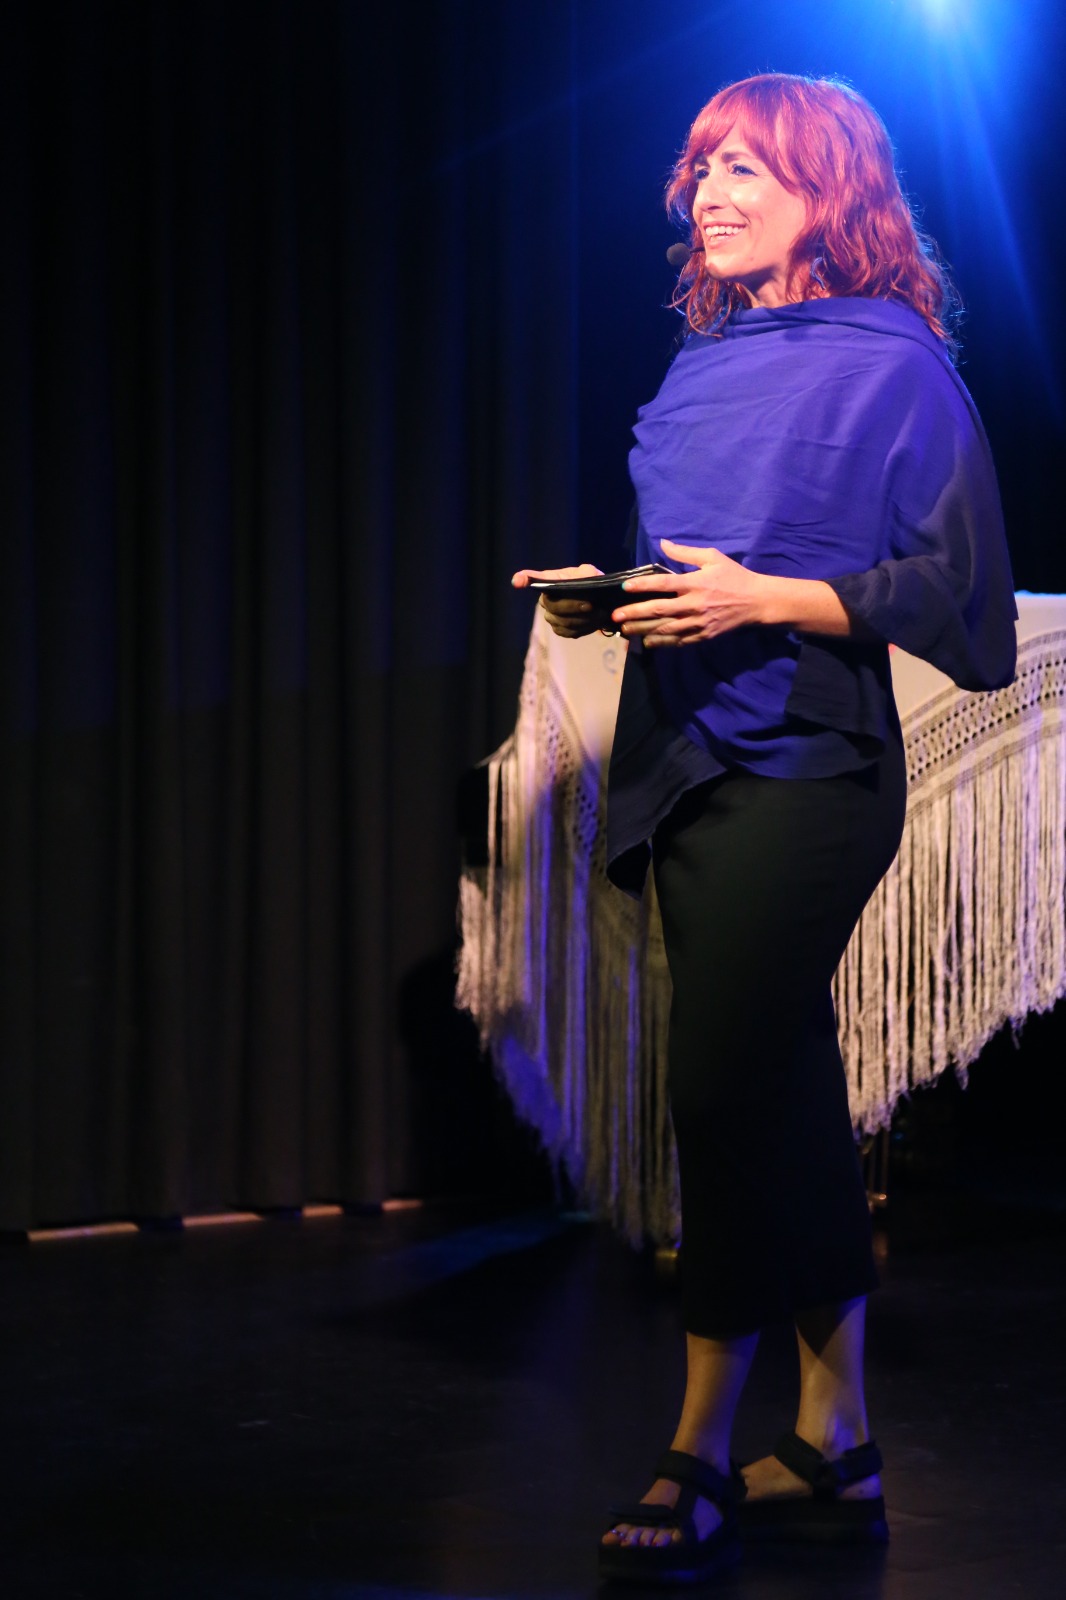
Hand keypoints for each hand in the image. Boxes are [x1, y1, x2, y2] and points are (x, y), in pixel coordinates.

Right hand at [512, 562, 606, 638]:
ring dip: (585, 619)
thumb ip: (588, 574)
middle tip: (592, 605)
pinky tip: (596, 621)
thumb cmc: (590, 583)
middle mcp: (545, 599)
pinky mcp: (559, 629)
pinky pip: (570, 632)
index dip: (524, 579)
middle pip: (554, 607)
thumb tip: (584, 578)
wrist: (600, 601)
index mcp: (550, 581)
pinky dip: (586, 628)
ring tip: (601, 613)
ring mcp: (551, 616)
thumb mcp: (591, 573)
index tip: (517, 581)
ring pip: (564, 622)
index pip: (533, 578)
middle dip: (573, 607)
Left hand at [612, 539, 770, 646]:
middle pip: (659, 610)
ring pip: (665, 628)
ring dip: (643, 630)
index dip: (643, 586)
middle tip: (616, 616)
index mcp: (696, 583)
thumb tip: (663, 543)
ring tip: (625, 630)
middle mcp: (694, 604)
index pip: (664, 585)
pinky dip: (662, 642)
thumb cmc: (734, 576)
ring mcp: (698, 623)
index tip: (626, 587)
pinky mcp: (703, 636)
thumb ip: (685, 552)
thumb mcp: (712, 558)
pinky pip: (678, 641)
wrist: (757, 602)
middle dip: (635, 614)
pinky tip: (647, 642)